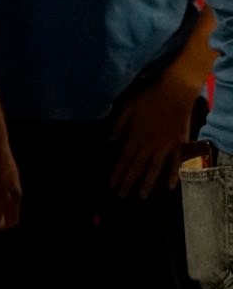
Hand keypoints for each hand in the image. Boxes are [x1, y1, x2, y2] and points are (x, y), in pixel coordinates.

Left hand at [109, 69, 198, 197]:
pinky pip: (176, 163)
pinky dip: (174, 175)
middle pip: (137, 167)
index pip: (124, 159)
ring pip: (155, 169)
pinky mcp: (179, 144)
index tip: (112, 185)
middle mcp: (150, 145)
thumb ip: (117, 127)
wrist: (174, 92)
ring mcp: (166, 146)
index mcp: (135, 137)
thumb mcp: (125, 109)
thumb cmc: (147, 99)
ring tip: (142, 197)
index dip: (117, 173)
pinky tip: (171, 187)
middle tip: (122, 196)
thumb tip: (108, 144)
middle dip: (128, 182)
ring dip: (148, 184)